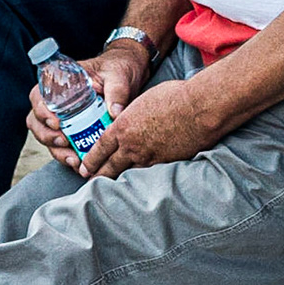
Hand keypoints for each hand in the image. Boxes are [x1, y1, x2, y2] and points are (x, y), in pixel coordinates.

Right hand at [26, 41, 151, 168]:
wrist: (129, 75)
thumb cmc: (118, 70)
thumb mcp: (118, 76)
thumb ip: (117, 91)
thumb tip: (116, 112)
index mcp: (60, 82)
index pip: (38, 96)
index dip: (41, 111)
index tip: (56, 123)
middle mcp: (55, 101)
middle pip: (37, 121)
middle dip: (47, 135)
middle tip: (64, 143)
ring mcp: (63, 117)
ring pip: (47, 137)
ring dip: (57, 150)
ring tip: (73, 159)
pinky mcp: (73, 131)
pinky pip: (63, 147)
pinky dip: (68, 157)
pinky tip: (80, 164)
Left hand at [80, 75, 216, 179]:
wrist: (198, 108)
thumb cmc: (174, 96)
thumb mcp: (144, 101)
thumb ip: (133, 115)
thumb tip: (132, 119)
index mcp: (122, 126)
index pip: (100, 148)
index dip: (90, 161)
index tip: (85, 168)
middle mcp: (131, 145)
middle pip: (109, 167)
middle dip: (99, 176)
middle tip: (92, 182)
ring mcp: (148, 157)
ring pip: (127, 174)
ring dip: (119, 180)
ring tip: (113, 187)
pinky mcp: (164, 164)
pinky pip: (147, 175)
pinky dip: (140, 179)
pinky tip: (139, 182)